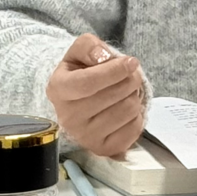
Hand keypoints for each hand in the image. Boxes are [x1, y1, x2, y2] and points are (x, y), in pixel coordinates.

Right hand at [46, 33, 144, 156]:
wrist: (77, 100)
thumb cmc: (80, 72)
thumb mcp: (79, 51)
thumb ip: (89, 46)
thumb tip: (104, 57)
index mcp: (59, 89)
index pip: (89, 82)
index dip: (115, 71)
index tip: (131, 62)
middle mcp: (68, 117)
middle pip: (115, 95)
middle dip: (130, 79)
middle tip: (129, 74)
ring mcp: (84, 137)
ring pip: (128, 110)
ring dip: (135, 95)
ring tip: (126, 91)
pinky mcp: (102, 149)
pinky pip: (134, 129)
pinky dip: (137, 115)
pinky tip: (125, 108)